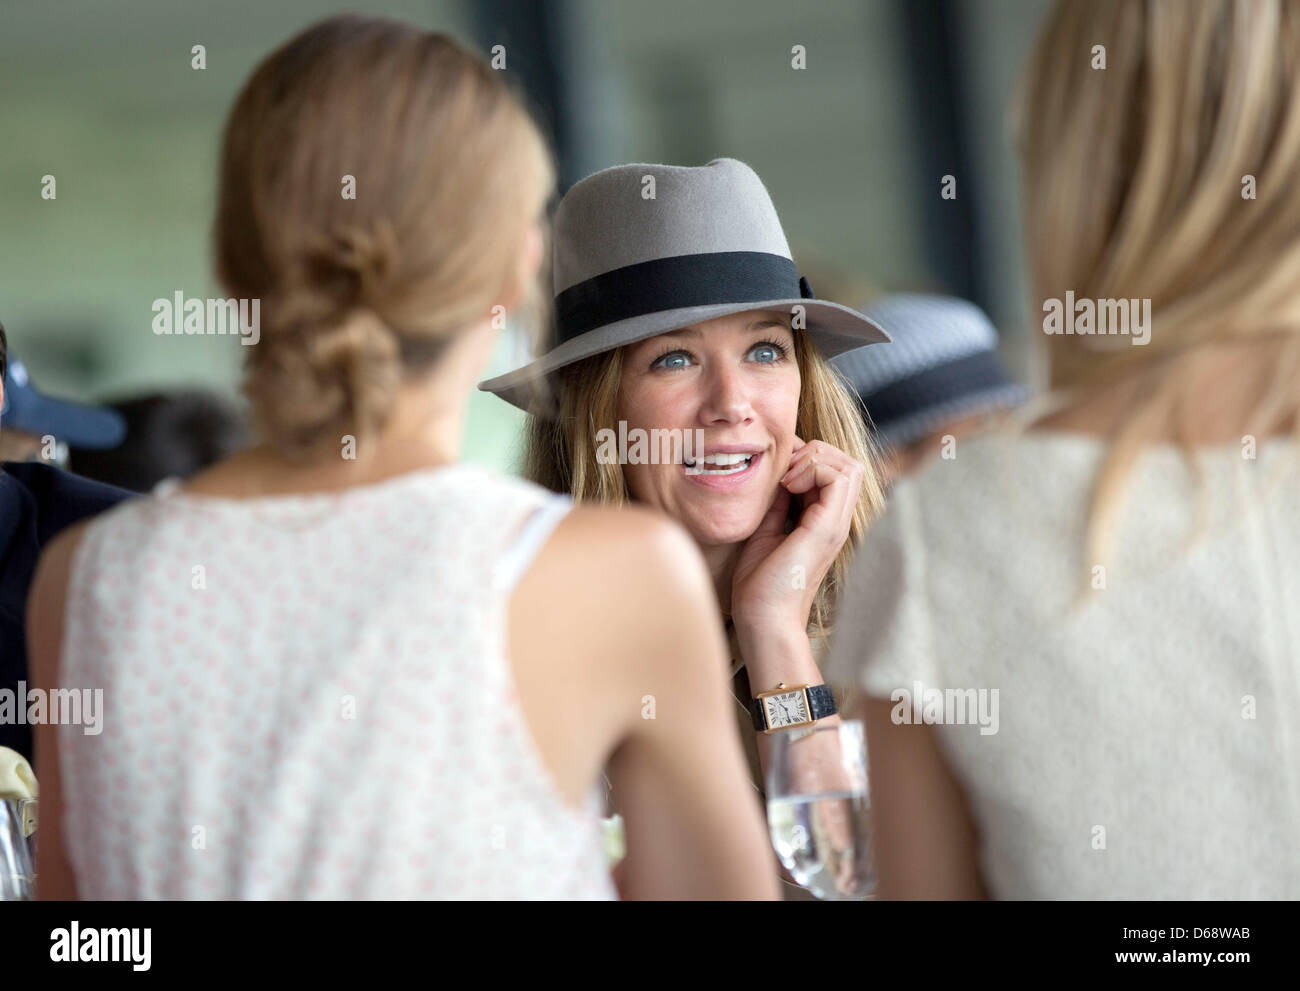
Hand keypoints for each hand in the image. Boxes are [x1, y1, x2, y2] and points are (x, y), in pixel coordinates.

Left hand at [730, 436, 863, 641]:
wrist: (762, 619)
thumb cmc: (759, 585)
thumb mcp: (766, 530)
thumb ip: (777, 503)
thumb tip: (778, 474)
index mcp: (824, 522)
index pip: (834, 471)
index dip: (806, 458)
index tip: (776, 472)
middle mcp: (836, 521)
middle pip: (848, 463)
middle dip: (814, 453)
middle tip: (783, 473)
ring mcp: (836, 524)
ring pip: (850, 465)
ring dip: (814, 459)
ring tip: (786, 479)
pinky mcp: (828, 527)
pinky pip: (838, 477)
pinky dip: (812, 469)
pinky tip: (787, 486)